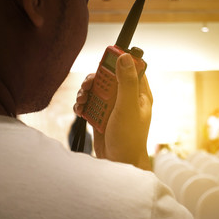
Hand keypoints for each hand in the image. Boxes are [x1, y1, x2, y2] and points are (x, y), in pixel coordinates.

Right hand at [74, 53, 152, 170]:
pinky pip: (90, 103)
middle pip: (109, 77)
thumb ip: (126, 82)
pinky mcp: (102, 116)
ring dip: (86, 92)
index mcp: (139, 93)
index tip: (104, 62)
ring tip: (82, 99)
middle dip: (96, 79)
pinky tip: (80, 110)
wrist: (119, 162)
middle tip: (88, 84)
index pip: (131, 68)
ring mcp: (113, 107)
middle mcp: (126, 97)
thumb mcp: (128, 107)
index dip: (118, 61)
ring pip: (97, 89)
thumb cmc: (129, 138)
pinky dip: (83, 105)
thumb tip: (125, 57)